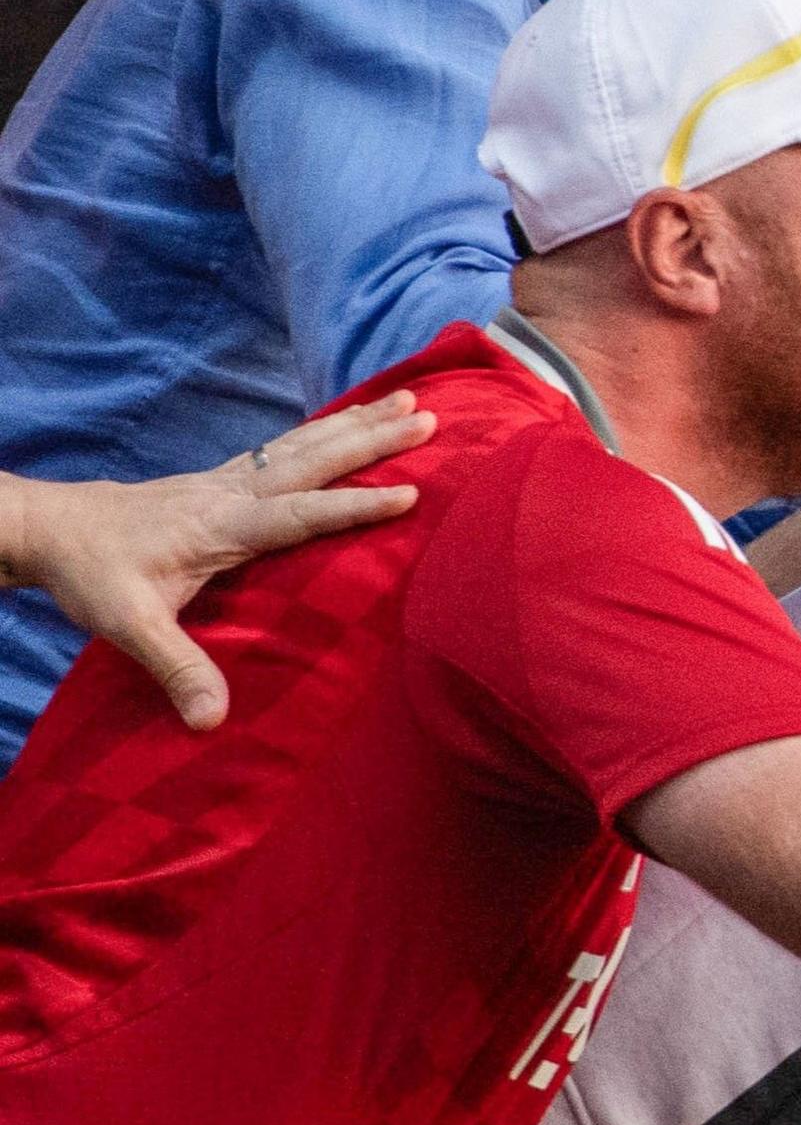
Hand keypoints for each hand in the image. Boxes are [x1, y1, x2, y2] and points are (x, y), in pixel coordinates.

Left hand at [3, 396, 434, 728]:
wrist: (48, 527)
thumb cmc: (91, 573)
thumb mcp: (128, 626)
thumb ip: (175, 668)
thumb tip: (213, 720)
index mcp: (221, 525)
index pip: (298, 514)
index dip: (353, 506)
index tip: (410, 494)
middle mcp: (231, 493)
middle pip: (311, 460)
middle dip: (372, 440)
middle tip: (428, 419)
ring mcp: (227, 480)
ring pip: (302, 445)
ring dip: (357, 424)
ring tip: (407, 404)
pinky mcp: (222, 480)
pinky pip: (285, 447)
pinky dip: (326, 430)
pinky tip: (346, 424)